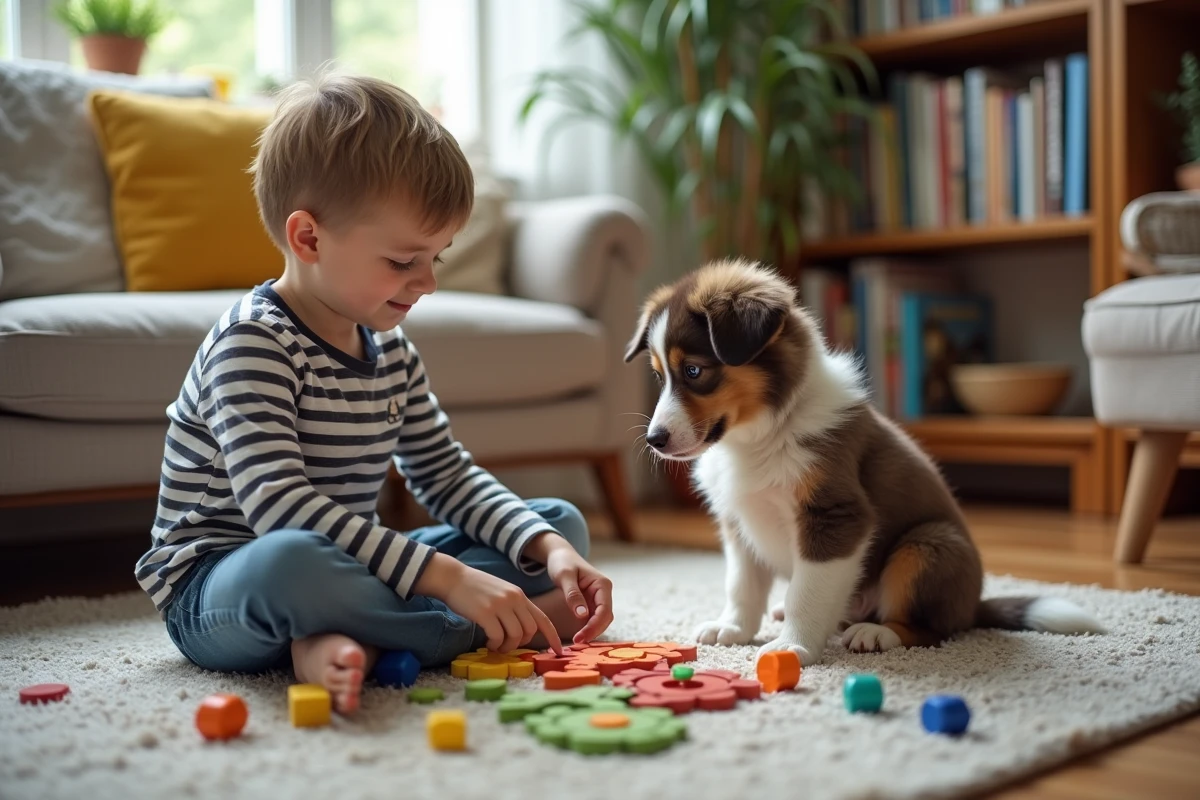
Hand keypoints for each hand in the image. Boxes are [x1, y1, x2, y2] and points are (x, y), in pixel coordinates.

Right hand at [416, 555, 561, 654]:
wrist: (452, 577)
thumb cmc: (475, 588)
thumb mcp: (501, 592)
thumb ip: (513, 607)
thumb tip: (521, 631)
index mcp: (519, 595)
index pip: (543, 618)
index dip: (552, 636)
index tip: (558, 650)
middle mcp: (513, 599)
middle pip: (530, 630)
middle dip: (521, 643)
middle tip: (507, 645)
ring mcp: (500, 605)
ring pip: (515, 636)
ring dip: (506, 646)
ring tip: (495, 646)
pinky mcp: (485, 613)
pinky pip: (498, 637)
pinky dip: (494, 644)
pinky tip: (487, 643)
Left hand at [542, 542, 613, 643]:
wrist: (560, 555)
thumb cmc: (562, 562)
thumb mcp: (564, 576)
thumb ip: (573, 595)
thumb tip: (582, 616)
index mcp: (602, 584)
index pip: (604, 610)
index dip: (594, 626)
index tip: (580, 637)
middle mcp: (604, 592)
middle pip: (605, 618)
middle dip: (593, 631)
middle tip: (576, 642)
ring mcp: (599, 598)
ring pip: (601, 620)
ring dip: (592, 632)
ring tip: (576, 641)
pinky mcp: (592, 603)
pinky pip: (593, 619)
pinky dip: (587, 628)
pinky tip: (577, 635)